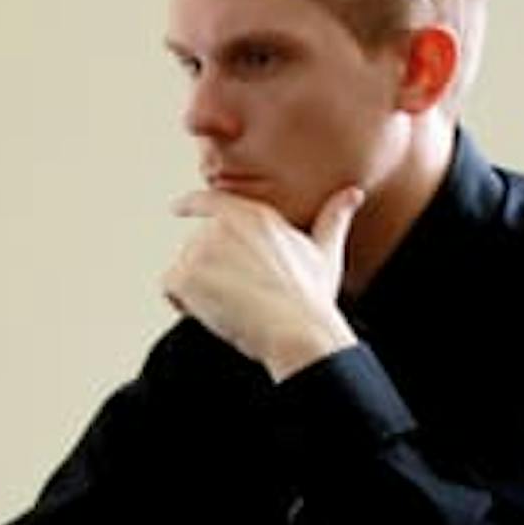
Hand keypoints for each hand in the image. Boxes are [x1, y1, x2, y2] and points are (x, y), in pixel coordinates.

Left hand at [163, 186, 364, 381]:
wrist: (297, 330)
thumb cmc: (313, 298)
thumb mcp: (326, 252)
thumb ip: (334, 217)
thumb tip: (353, 194)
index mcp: (254, 214)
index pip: (212, 200)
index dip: (191, 205)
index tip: (177, 208)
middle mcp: (224, 224)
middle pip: (196, 247)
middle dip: (208, 274)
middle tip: (239, 298)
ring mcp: (202, 248)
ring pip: (183, 270)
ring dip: (197, 291)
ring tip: (231, 307)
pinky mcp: (187, 274)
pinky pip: (170, 288)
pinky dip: (183, 305)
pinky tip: (212, 313)